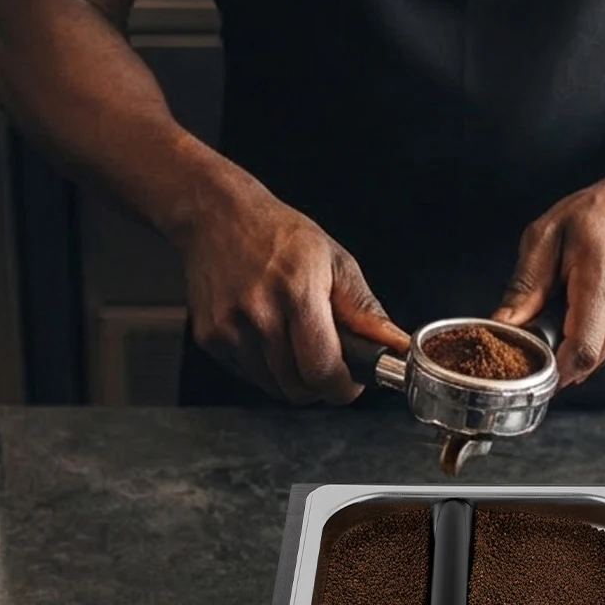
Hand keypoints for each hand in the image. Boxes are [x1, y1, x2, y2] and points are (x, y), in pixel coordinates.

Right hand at [181, 173, 406, 404]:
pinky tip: (268, 334)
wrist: (216, 216)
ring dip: (293, 376)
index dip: (344, 387)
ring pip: (274, 388)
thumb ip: (365, 310)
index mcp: (297, 291)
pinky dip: (266, 368)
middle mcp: (259, 313)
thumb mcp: (335, 260)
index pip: (323, 370)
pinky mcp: (209, 338)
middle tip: (328, 360)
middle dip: (321, 384)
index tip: (352, 380)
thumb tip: (394, 345)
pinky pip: (249, 376)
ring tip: (296, 339)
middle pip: (299, 388)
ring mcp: (228, 329)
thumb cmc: (279, 234)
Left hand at [493, 162, 604, 389]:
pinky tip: (592, 310)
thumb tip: (502, 324)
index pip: (581, 349)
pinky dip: (595, 341)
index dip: (553, 370)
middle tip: (543, 326)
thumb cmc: (599, 215)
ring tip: (571, 309)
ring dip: (576, 347)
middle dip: (557, 355)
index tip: (530, 370)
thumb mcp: (547, 236)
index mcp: (604, 280)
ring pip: (599, 361)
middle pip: (587, 362)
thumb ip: (524, 286)